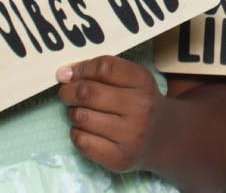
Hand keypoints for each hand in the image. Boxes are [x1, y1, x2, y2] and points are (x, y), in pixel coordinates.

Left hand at [57, 55, 163, 172]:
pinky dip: (76, 132)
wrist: (162, 137)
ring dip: (72, 113)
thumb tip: (64, 74)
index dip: (81, 69)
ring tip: (80, 112)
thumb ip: (101, 72)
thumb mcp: (131, 79)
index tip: (69, 74)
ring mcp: (131, 135)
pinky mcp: (120, 158)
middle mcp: (140, 108)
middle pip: (88, 93)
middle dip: (68, 92)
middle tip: (66, 93)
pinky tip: (86, 129)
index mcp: (143, 81)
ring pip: (81, 117)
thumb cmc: (138, 102)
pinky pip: (82, 141)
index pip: (104, 67)